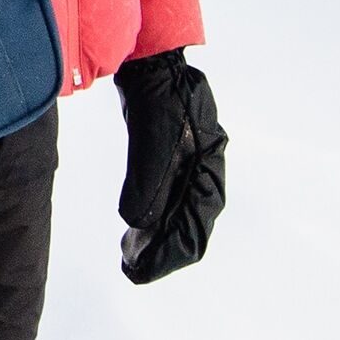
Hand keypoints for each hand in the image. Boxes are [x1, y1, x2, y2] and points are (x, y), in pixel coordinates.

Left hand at [115, 50, 224, 282]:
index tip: (143, 270)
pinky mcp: (175, 163)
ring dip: (157, 239)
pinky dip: (153, 220)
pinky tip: (135, 231)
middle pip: (190, 224)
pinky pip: (169, 201)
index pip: (196, 222)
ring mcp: (192, 167)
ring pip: (179, 215)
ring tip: (131, 258)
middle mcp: (205, 172)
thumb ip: (149, 179)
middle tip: (133, 271)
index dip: (171, 251)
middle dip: (163, 251)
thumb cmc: (159, 98)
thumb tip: (137, 223)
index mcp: (208, 168)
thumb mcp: (154, 137)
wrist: (155, 67)